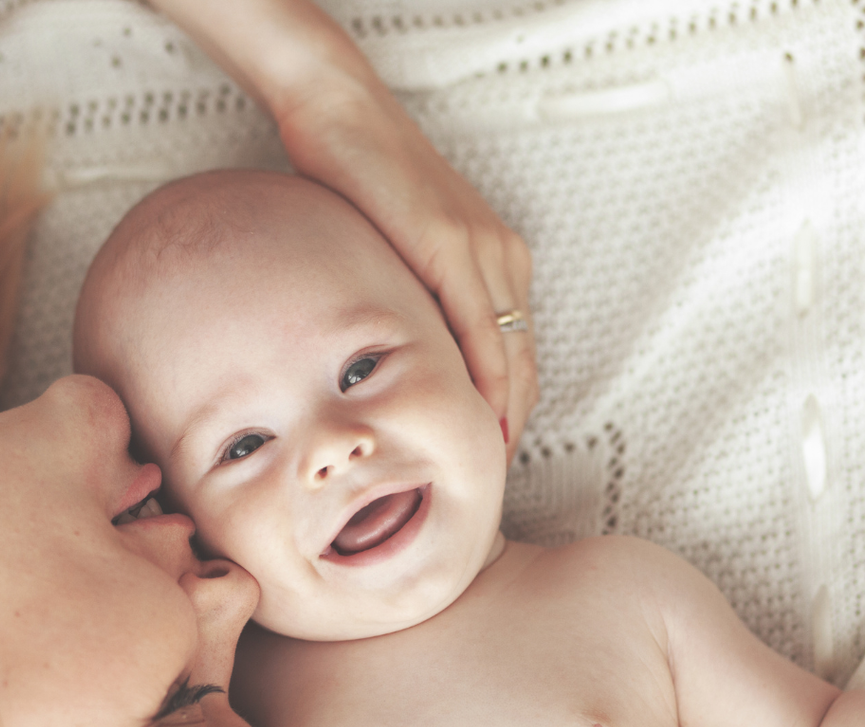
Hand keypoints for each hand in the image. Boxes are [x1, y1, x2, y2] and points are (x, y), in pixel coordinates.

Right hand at [277, 80, 536, 460]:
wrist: (341, 113)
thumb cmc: (361, 180)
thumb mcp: (401, 253)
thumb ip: (419, 300)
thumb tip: (403, 356)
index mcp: (497, 261)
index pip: (515, 355)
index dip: (511, 410)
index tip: (493, 452)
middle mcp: (503, 258)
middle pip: (523, 363)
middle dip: (513, 424)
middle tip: (494, 474)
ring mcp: (483, 251)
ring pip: (509, 354)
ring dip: (503, 414)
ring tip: (486, 462)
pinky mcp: (451, 245)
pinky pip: (479, 329)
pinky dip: (483, 379)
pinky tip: (477, 416)